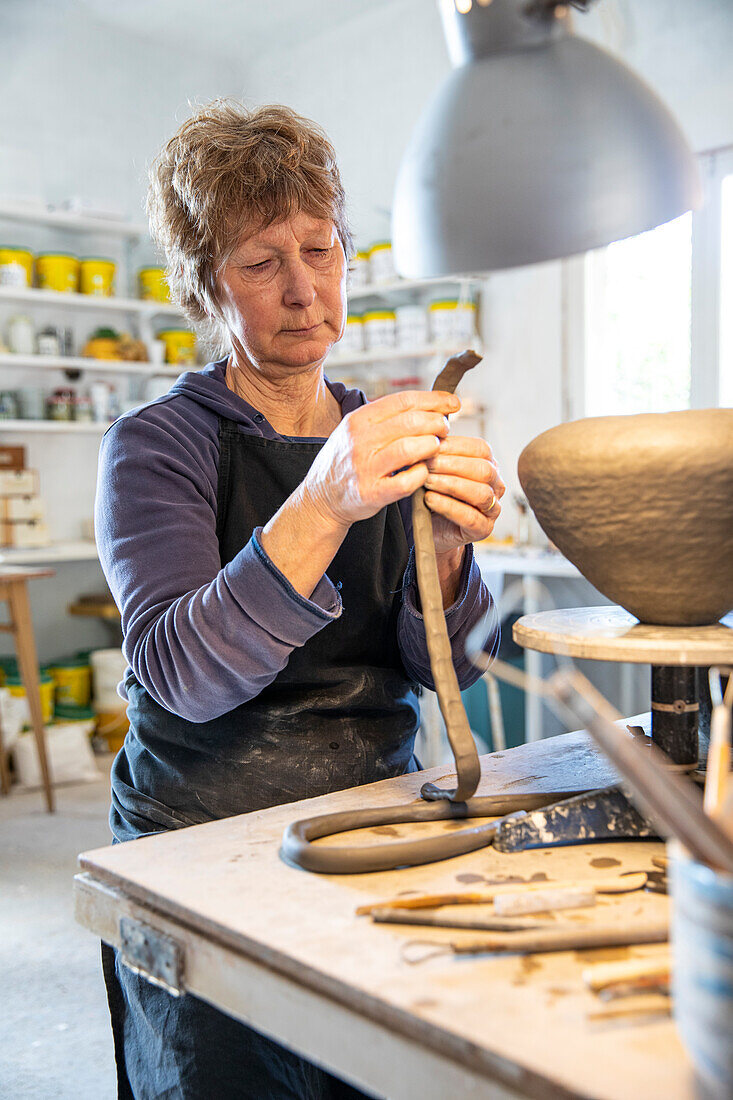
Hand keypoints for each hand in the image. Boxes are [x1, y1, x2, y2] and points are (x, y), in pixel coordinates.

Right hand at [300, 390, 459, 529]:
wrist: (321, 497)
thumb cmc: (347, 460)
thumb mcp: (356, 430)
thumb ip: (386, 417)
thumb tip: (429, 404)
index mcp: (358, 420)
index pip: (403, 401)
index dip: (434, 400)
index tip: (454, 403)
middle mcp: (359, 441)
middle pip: (411, 422)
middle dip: (437, 423)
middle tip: (445, 430)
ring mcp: (365, 468)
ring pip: (410, 449)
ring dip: (431, 447)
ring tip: (435, 448)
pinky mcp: (372, 493)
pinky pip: (407, 481)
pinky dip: (422, 474)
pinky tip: (422, 472)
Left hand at [423, 436, 504, 555]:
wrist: (431, 527)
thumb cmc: (434, 493)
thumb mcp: (436, 469)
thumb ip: (438, 452)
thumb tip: (429, 430)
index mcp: (489, 465)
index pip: (481, 449)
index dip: (456, 446)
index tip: (431, 445)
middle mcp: (496, 486)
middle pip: (484, 470)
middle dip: (452, 465)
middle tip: (426, 464)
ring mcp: (493, 509)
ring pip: (481, 493)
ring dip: (450, 485)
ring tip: (426, 482)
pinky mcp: (484, 529)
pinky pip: (471, 517)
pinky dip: (448, 506)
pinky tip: (429, 499)